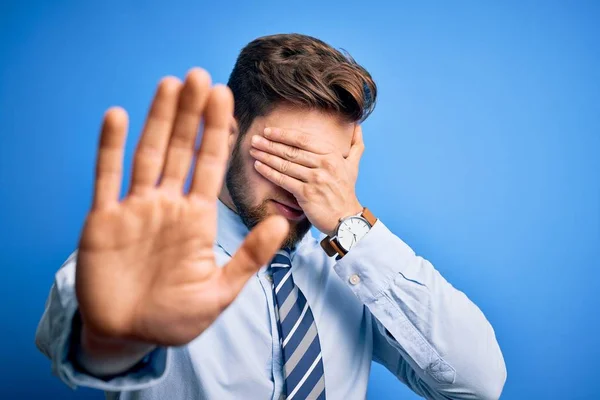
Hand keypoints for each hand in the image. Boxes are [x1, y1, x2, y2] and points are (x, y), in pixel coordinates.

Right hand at [76, 68, 288, 346]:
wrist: (128, 335)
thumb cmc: (175, 318)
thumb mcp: (219, 291)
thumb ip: (249, 256)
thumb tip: (282, 223)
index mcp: (196, 219)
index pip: (210, 166)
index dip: (217, 132)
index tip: (226, 97)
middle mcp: (167, 206)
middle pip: (181, 150)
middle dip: (191, 114)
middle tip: (200, 76)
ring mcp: (135, 209)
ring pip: (148, 154)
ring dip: (158, 120)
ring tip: (169, 84)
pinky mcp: (103, 218)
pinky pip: (106, 177)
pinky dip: (110, 148)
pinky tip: (117, 117)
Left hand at [249, 126, 363, 235]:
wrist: (347, 219)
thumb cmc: (346, 191)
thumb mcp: (353, 166)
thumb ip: (355, 145)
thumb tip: (357, 125)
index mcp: (332, 155)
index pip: (303, 140)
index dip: (284, 134)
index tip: (269, 131)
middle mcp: (324, 165)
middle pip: (291, 151)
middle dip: (270, 144)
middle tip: (254, 139)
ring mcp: (315, 179)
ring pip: (285, 164)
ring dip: (266, 156)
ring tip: (253, 150)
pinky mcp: (306, 194)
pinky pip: (283, 180)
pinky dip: (269, 172)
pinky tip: (258, 166)